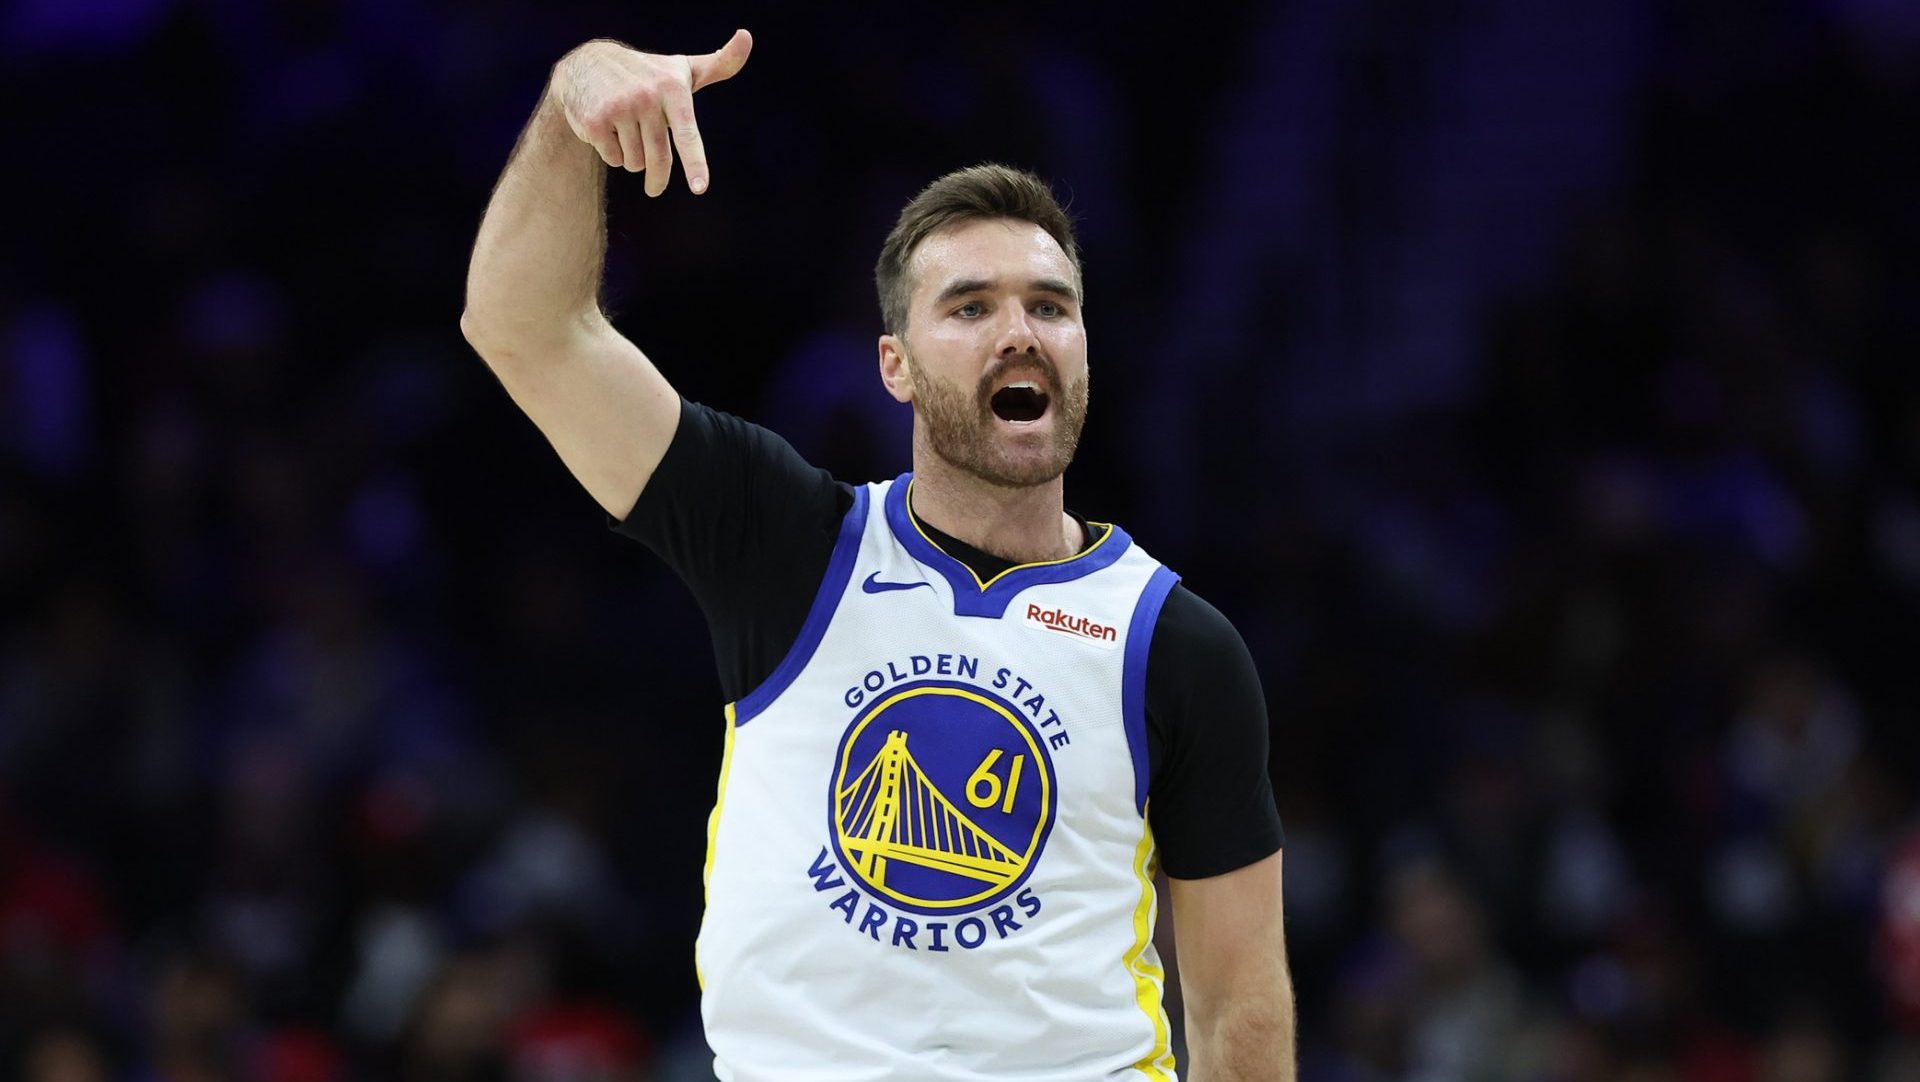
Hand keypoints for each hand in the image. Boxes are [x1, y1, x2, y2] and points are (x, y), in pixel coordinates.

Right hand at [548, 30, 752, 195]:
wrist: (587, 64)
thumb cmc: (647, 72)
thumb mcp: (681, 68)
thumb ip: (719, 64)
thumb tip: (747, 36)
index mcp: (672, 87)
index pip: (687, 134)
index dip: (694, 163)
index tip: (699, 187)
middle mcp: (646, 97)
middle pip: (659, 159)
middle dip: (657, 180)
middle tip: (655, 190)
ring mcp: (618, 108)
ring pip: (635, 162)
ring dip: (633, 158)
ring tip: (626, 133)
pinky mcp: (595, 122)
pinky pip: (613, 159)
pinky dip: (612, 153)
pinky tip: (607, 130)